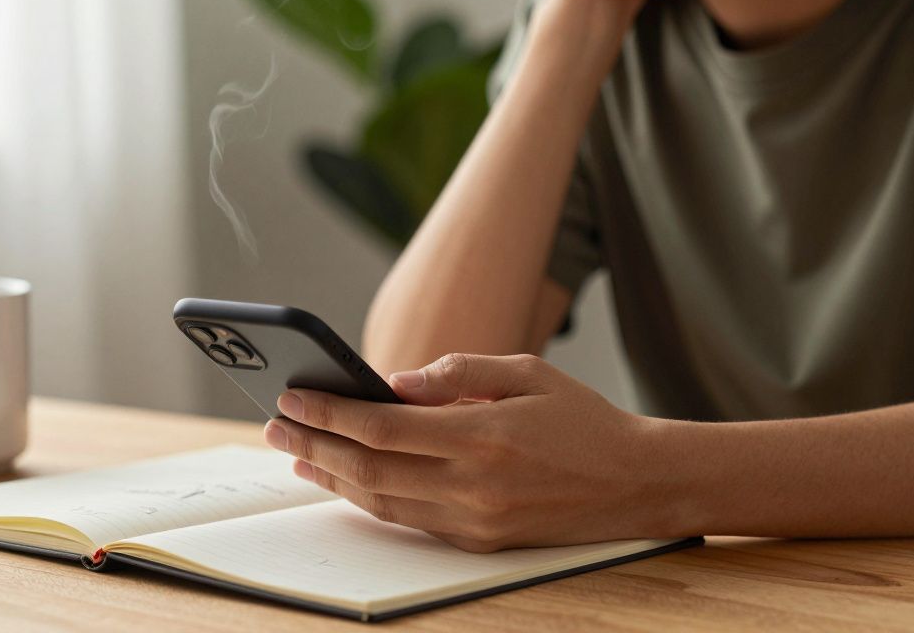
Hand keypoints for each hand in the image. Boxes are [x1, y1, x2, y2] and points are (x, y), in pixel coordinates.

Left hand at [264, 353, 676, 551]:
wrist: (637, 482)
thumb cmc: (581, 418)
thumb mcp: (526, 372)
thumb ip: (456, 373)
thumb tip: (392, 383)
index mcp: (483, 434)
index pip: (382, 427)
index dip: (329, 412)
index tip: (293, 395)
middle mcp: (473, 484)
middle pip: (368, 469)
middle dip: (313, 444)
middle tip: (275, 424)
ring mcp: (474, 520)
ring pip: (381, 501)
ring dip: (331, 476)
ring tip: (298, 452)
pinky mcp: (480, 541)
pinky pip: (409, 520)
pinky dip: (369, 499)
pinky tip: (346, 478)